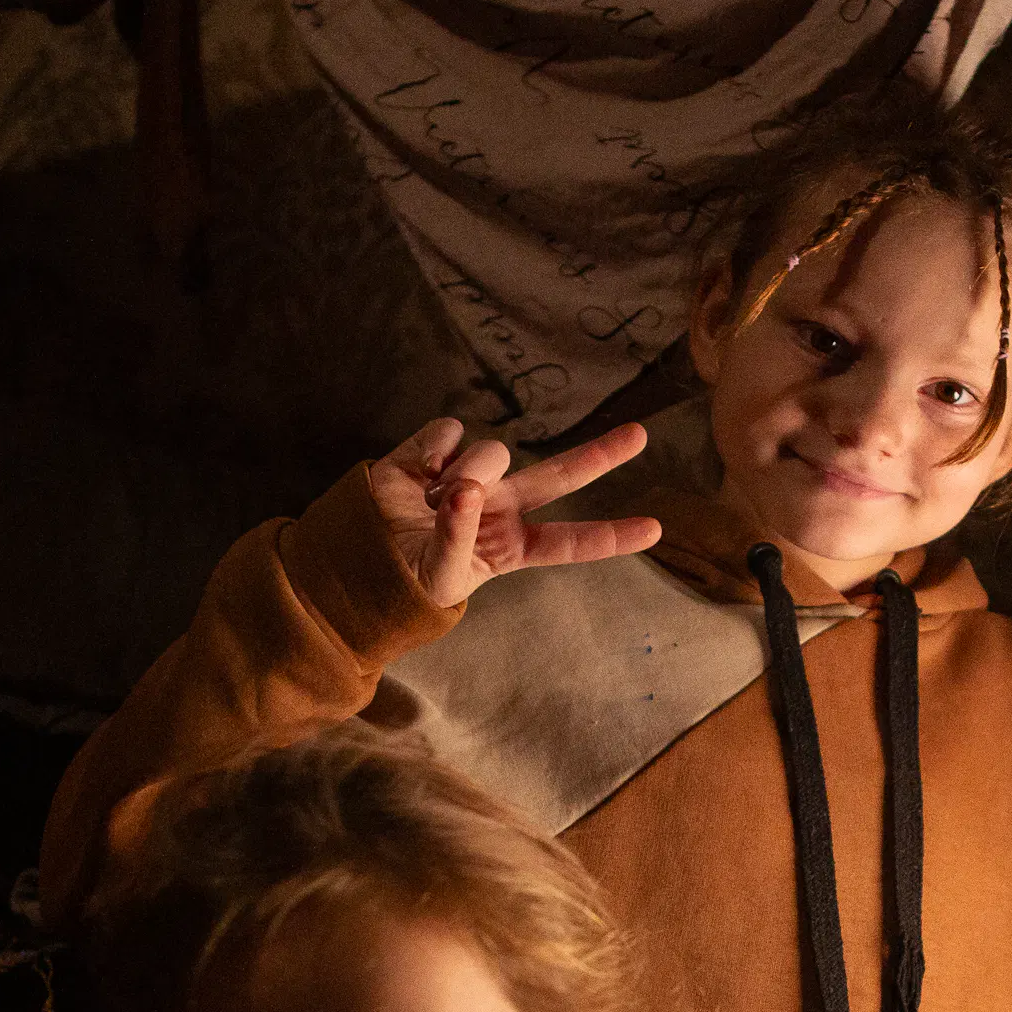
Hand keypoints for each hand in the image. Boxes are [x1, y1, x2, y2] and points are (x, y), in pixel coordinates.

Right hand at [371, 418, 666, 608]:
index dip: (610, 536)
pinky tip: (416, 472)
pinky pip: (450, 432)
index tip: (656, 530)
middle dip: (600, 455)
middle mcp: (500, 505)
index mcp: (511, 546)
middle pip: (560, 475)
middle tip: (641, 436)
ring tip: (434, 498)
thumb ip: (457, 536)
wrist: (355, 558)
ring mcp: (470, 474)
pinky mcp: (435, 451)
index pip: (569, 541)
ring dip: (469, 472)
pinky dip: (433, 450)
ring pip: (493, 451)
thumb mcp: (439, 575)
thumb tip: (465, 490)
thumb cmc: (405, 579)